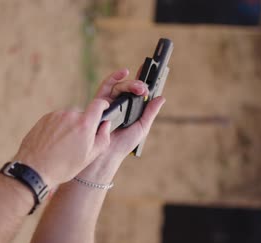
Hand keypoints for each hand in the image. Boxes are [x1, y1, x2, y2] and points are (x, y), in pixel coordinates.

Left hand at [13, 99, 111, 187]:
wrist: (34, 169)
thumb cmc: (63, 166)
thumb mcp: (89, 157)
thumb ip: (102, 138)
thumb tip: (106, 124)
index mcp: (84, 124)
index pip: (98, 104)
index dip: (103, 105)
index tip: (104, 107)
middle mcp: (70, 115)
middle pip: (82, 115)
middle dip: (83, 125)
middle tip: (78, 142)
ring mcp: (56, 115)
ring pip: (69, 118)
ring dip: (69, 127)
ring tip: (63, 146)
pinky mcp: (45, 118)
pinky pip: (57, 120)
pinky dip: (58, 128)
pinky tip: (54, 143)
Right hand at [76, 68, 164, 182]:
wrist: (108, 152)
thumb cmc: (124, 143)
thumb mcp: (142, 126)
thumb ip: (150, 112)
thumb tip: (161, 98)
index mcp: (130, 108)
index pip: (137, 92)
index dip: (143, 81)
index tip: (153, 71)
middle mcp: (119, 103)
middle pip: (128, 87)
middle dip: (138, 85)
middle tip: (145, 89)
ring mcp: (109, 102)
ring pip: (119, 85)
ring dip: (130, 83)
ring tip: (139, 88)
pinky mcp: (99, 102)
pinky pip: (105, 86)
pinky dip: (113, 78)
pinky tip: (123, 74)